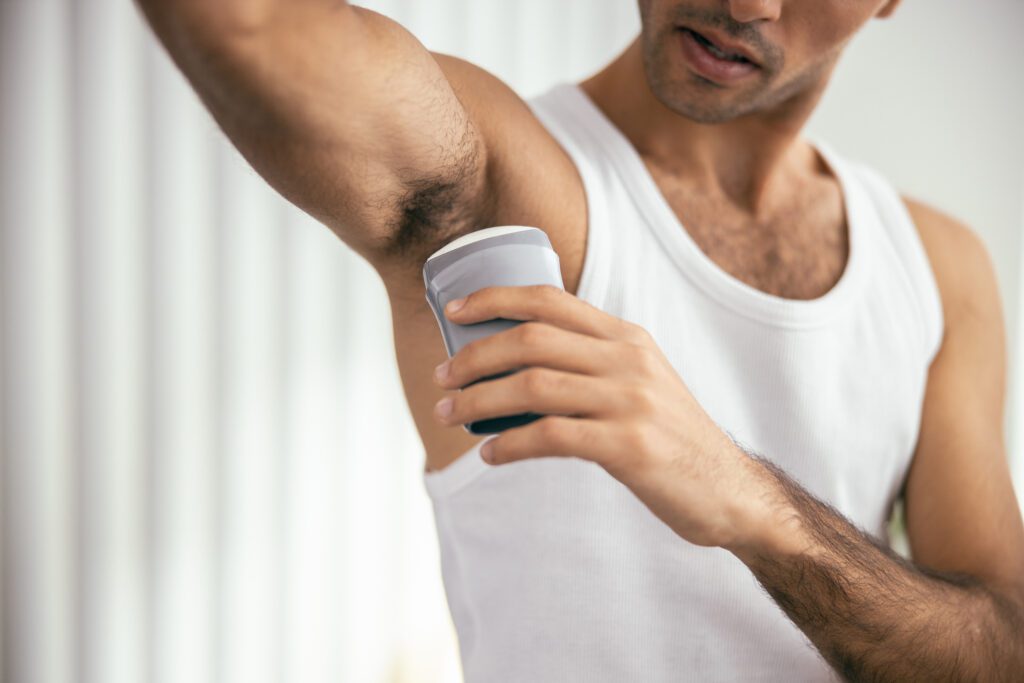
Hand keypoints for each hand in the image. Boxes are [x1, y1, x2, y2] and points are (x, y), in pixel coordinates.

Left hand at [431, 284, 786, 550]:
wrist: (728, 491)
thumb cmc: (670, 437)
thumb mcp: (641, 382)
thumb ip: (593, 363)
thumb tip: (519, 364)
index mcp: (627, 337)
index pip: (551, 300)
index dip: (495, 298)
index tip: (453, 311)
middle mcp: (629, 360)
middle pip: (531, 340)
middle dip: (474, 356)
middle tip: (442, 378)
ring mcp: (631, 401)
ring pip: (533, 386)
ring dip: (478, 400)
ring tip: (448, 414)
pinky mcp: (629, 446)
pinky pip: (550, 436)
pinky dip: (509, 444)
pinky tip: (491, 455)